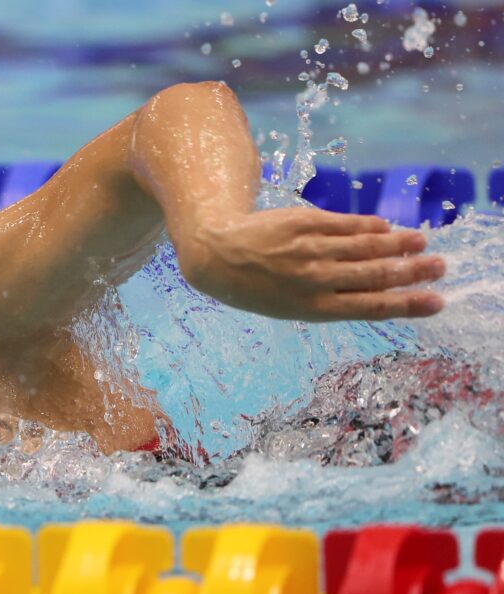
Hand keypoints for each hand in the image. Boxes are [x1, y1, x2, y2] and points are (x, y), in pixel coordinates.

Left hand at [179, 207, 445, 320]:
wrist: (216, 256)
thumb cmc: (256, 288)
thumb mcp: (290, 307)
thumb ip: (331, 298)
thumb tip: (376, 287)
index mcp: (312, 308)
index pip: (371, 307)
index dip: (408, 305)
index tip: (437, 302)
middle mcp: (313, 279)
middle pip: (375, 276)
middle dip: (413, 272)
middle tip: (440, 267)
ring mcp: (308, 249)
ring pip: (364, 247)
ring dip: (399, 244)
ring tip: (423, 242)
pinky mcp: (302, 223)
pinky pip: (344, 224)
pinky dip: (369, 226)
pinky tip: (386, 227)